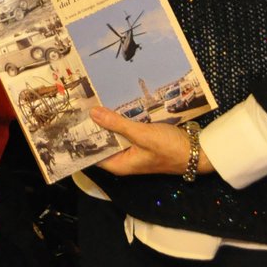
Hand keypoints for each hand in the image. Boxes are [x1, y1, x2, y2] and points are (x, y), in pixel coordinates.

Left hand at [88, 106, 216, 177]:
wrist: (196, 151)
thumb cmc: (169, 148)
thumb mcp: (142, 134)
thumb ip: (117, 124)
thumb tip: (93, 114)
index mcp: (119, 164)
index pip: (91, 154)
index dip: (80, 139)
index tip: (70, 122)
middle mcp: (123, 159)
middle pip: (101, 142)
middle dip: (92, 127)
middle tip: (80, 105)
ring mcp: (132, 150)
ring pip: (113, 135)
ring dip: (106, 121)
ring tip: (92, 101)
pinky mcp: (141, 142)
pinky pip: (125, 131)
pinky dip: (120, 121)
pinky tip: (114, 105)